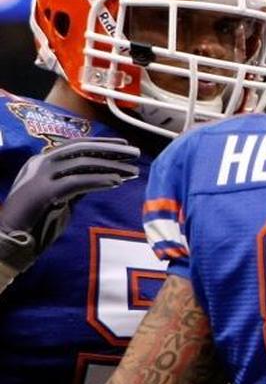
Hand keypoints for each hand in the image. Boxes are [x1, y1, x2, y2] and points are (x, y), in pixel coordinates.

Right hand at [0, 137, 138, 272]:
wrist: (8, 239)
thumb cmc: (36, 221)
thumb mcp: (61, 196)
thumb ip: (78, 184)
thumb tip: (105, 175)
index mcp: (41, 161)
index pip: (76, 145)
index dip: (102, 144)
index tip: (125, 145)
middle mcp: (39, 163)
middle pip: (81, 149)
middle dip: (111, 150)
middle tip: (135, 153)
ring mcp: (39, 176)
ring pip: (81, 163)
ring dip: (111, 166)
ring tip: (133, 171)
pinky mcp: (43, 192)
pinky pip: (77, 182)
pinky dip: (99, 181)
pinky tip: (116, 182)